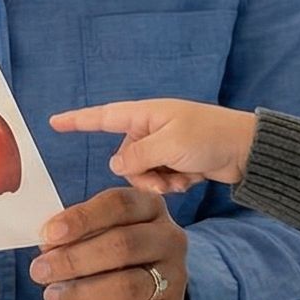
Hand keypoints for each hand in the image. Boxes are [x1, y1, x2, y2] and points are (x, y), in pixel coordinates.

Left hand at [29, 187, 190, 299]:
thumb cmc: (118, 249)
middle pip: (123, 245)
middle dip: (74, 260)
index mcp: (150, 207)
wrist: (156, 281)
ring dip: (82, 293)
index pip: (118, 204)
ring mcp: (175, 277)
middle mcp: (169, 239)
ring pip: (128, 287)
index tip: (49, 234)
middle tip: (41, 270)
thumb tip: (48, 245)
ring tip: (54, 295)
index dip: (81, 218)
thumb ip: (76, 231)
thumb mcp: (100, 227)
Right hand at [49, 99, 256, 193]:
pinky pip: (160, 180)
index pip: (102, 117)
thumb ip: (137, 157)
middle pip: (124, 158)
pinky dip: (173, 184)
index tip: (54, 123)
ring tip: (182, 179)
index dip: (77, 121)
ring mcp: (162, 147)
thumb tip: (115, 165)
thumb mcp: (169, 146)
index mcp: (144, 116)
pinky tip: (190, 180)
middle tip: (166, 178)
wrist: (246, 150)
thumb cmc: (209, 136)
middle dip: (143, 174)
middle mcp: (149, 130)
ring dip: (160, 183)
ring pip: (142, 174)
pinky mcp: (175, 162)